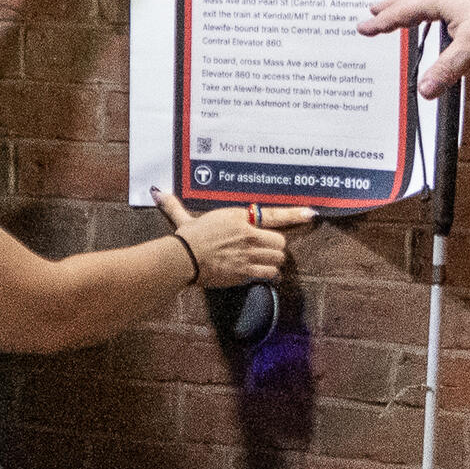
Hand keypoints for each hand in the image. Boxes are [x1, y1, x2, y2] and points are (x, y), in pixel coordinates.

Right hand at [151, 188, 313, 285]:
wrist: (182, 260)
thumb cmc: (185, 238)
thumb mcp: (184, 218)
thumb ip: (175, 206)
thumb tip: (158, 193)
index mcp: (237, 217)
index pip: (272, 214)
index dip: (294, 215)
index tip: (310, 214)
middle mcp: (248, 234)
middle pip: (280, 242)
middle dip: (276, 248)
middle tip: (266, 251)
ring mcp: (248, 254)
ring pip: (277, 259)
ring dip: (273, 263)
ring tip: (262, 263)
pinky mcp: (246, 272)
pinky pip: (268, 274)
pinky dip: (268, 275)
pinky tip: (261, 275)